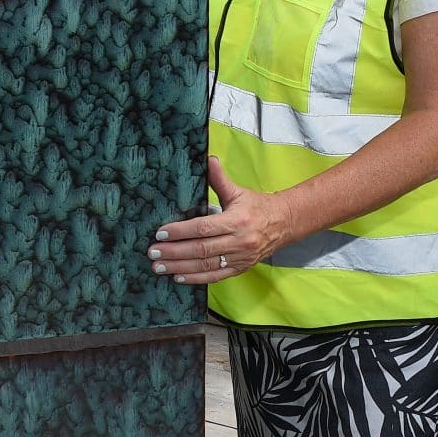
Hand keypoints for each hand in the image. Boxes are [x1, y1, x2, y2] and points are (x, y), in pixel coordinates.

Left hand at [147, 156, 296, 284]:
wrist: (285, 223)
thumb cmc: (258, 206)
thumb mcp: (238, 191)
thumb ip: (219, 178)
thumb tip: (206, 158)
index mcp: (237, 220)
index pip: (203, 228)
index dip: (181, 231)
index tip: (161, 233)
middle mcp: (239, 242)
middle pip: (201, 249)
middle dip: (174, 252)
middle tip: (153, 252)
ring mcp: (240, 258)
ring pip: (206, 265)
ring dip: (180, 267)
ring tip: (159, 266)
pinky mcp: (240, 268)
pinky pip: (215, 276)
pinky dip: (196, 278)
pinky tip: (178, 277)